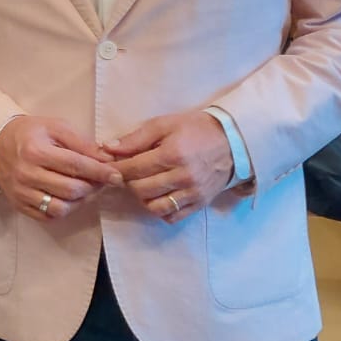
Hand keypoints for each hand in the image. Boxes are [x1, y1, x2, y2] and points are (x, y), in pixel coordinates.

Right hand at [0, 116, 122, 222]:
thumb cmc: (30, 133)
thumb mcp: (55, 127)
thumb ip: (82, 142)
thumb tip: (107, 159)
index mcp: (36, 150)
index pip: (75, 165)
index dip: (100, 172)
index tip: (116, 175)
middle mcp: (27, 174)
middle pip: (71, 190)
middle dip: (92, 187)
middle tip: (101, 181)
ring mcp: (21, 192)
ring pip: (61, 208)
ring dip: (80, 201)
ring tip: (85, 189)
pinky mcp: (19, 205)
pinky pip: (48, 217)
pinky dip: (64, 210)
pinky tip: (68, 198)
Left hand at [103, 111, 234, 222]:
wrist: (231, 141)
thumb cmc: (195, 128)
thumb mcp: (164, 124)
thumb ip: (136, 138)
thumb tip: (108, 148)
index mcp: (173, 154)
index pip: (134, 169)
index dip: (117, 169)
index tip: (110, 166)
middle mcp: (183, 177)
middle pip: (141, 189)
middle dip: (128, 182)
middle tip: (127, 173)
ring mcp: (193, 193)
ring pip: (155, 207)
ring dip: (142, 198)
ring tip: (142, 184)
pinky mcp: (200, 203)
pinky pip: (172, 217)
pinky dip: (160, 210)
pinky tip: (158, 196)